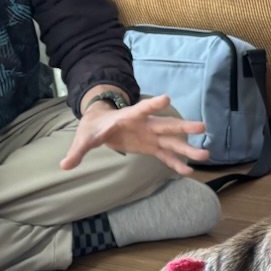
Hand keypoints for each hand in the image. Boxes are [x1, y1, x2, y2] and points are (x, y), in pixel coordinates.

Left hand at [62, 89, 210, 173]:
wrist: (102, 124)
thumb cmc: (94, 127)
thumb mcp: (84, 137)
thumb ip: (78, 151)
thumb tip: (64, 165)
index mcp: (129, 117)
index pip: (142, 109)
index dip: (153, 104)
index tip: (166, 98)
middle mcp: (145, 125)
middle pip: (166, 126)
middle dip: (183, 127)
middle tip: (202, 127)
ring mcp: (151, 136)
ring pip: (172, 142)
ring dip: (188, 148)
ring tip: (205, 154)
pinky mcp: (151, 147)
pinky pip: (166, 156)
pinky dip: (177, 163)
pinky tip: (189, 171)